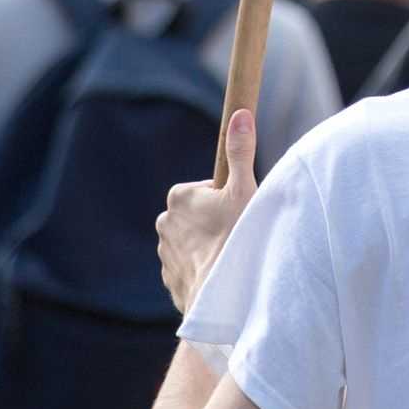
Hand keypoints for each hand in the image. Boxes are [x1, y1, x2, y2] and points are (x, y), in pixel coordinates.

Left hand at [158, 109, 257, 314]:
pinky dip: (202, 267)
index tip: (237, 211)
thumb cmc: (235, 238)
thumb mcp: (244, 189)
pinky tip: (219, 272)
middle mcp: (164, 222)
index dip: (225, 199)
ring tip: (229, 254)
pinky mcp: (169, 278)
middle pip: (197, 215)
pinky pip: (188, 266)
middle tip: (236, 232)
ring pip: (192, 241)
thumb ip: (241, 151)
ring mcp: (164, 252)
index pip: (204, 190)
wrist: (221, 294)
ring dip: (208, 245)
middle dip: (214, 221)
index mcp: (179, 198)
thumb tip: (240, 114)